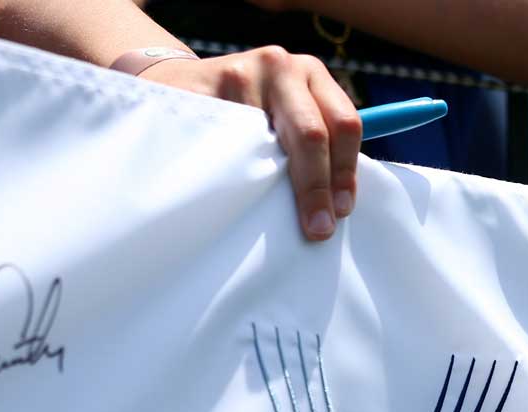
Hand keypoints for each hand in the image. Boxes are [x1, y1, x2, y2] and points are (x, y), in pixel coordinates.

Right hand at [144, 47, 359, 241]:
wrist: (182, 85)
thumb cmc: (247, 111)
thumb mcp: (286, 112)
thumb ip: (314, 144)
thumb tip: (337, 204)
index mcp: (312, 74)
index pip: (343, 125)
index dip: (345, 173)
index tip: (340, 212)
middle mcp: (282, 67)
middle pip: (312, 132)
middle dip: (317, 187)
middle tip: (318, 229)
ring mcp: (244, 73)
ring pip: (270, 141)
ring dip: (274, 182)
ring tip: (274, 215)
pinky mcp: (207, 88)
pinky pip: (230, 140)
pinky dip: (237, 170)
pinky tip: (236, 190)